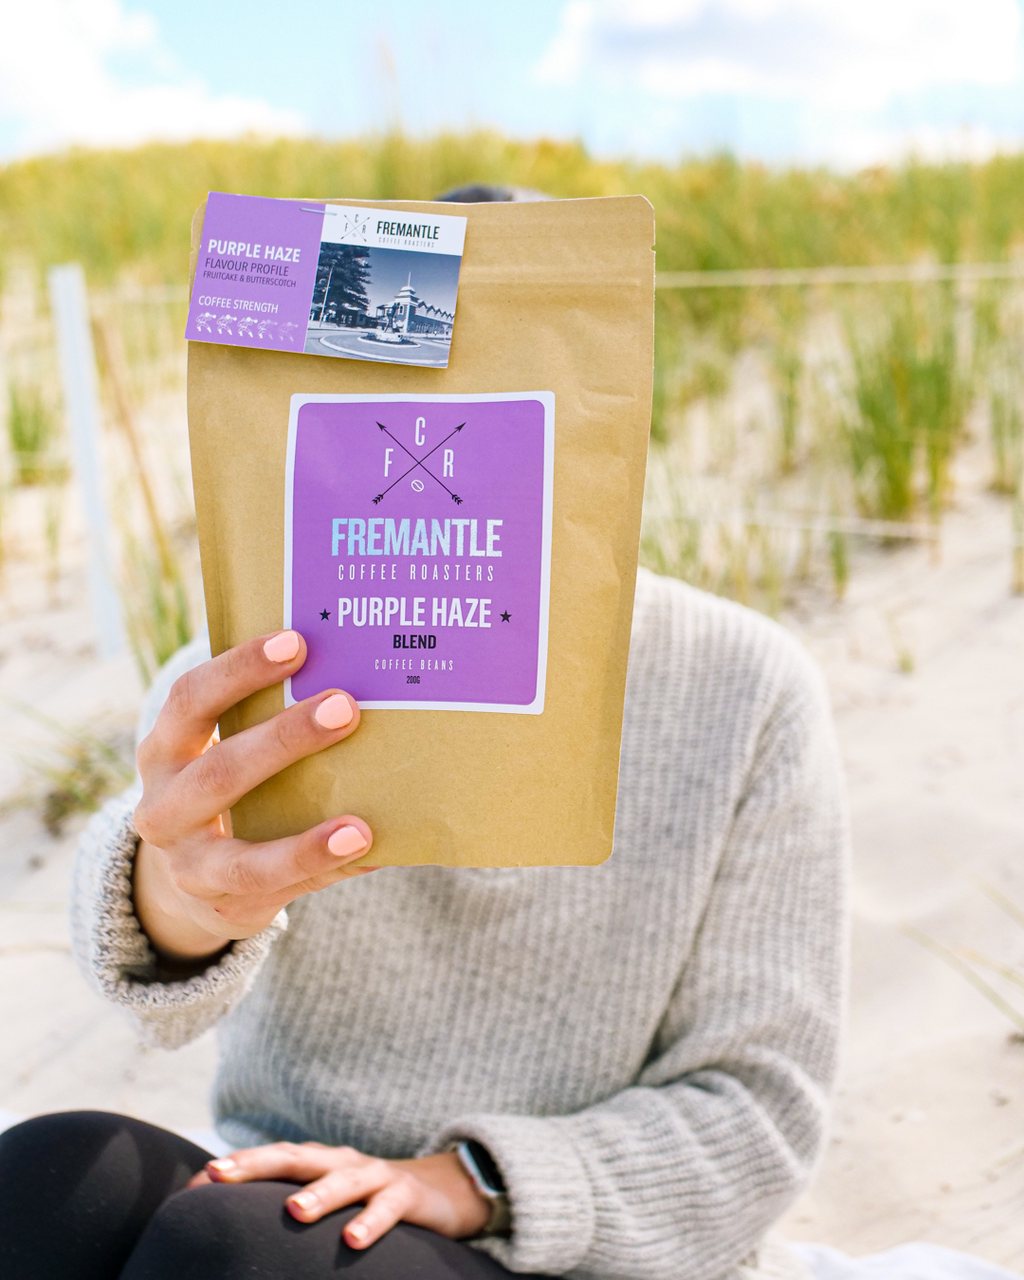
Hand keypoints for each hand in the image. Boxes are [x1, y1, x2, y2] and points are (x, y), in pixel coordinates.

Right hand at [132, 630, 375, 959]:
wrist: (191, 878)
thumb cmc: (230, 790)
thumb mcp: (224, 751)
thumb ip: (268, 723)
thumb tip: (364, 685)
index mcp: (164, 750)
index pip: (191, 699)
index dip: (239, 669)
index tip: (295, 642)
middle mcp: (163, 807)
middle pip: (220, 771)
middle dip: (285, 739)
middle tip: (346, 707)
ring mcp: (188, 865)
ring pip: (245, 857)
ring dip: (307, 840)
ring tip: (359, 828)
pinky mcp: (224, 904)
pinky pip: (278, 891)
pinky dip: (322, 871)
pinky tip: (367, 852)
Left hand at [184, 1141, 492, 1247]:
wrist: (441, 1187)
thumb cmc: (368, 1198)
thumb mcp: (331, 1196)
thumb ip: (293, 1201)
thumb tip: (233, 1227)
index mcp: (320, 1162)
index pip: (273, 1158)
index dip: (237, 1166)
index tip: (198, 1180)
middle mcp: (342, 1162)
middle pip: (297, 1158)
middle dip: (258, 1165)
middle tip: (222, 1176)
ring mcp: (375, 1175)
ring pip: (343, 1180)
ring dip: (319, 1194)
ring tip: (294, 1211)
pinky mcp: (406, 1195)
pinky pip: (387, 1208)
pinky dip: (371, 1222)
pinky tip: (352, 1239)